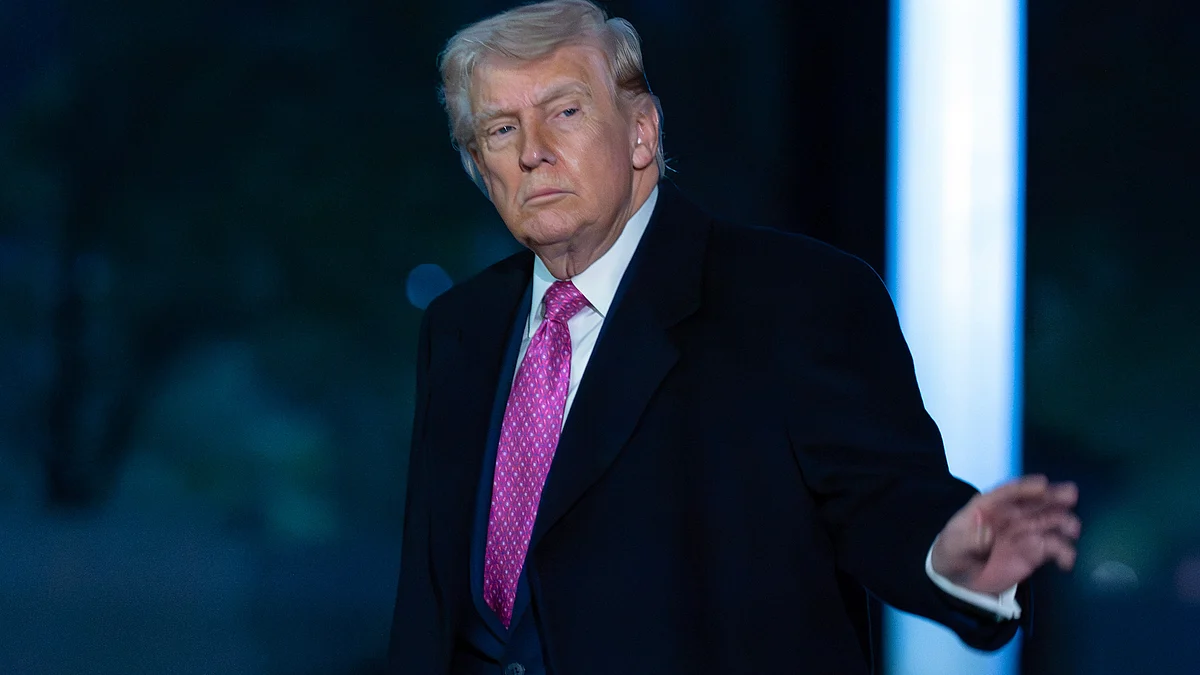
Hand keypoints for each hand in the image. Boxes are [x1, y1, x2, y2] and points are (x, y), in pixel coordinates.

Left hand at [931, 474, 1080, 594]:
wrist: (959, 580)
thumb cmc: (953, 553)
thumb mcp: (953, 546)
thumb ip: (969, 539)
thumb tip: (987, 532)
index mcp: (987, 507)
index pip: (1007, 493)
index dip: (1025, 488)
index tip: (1043, 484)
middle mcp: (1009, 516)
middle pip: (1033, 503)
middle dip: (1052, 497)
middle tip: (1071, 495)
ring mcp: (1023, 533)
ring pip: (1048, 522)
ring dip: (1062, 522)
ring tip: (1072, 529)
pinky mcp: (1033, 552)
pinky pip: (1052, 548)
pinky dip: (1062, 552)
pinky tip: (1066, 560)